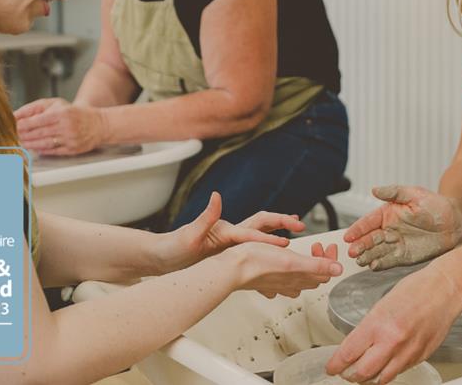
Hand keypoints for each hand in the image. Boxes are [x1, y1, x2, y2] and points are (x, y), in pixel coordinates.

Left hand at [14, 98, 104, 155]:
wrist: (97, 124)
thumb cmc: (73, 113)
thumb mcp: (55, 104)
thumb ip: (35, 108)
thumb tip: (16, 115)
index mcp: (61, 113)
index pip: (37, 120)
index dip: (22, 125)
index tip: (12, 126)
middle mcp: (66, 126)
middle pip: (39, 133)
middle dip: (23, 135)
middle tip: (13, 136)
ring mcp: (70, 139)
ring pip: (44, 144)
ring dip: (29, 144)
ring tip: (21, 142)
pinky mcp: (72, 149)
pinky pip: (52, 151)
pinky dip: (41, 150)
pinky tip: (33, 148)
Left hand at [156, 192, 307, 271]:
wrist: (161, 257)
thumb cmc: (172, 247)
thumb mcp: (188, 235)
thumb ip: (205, 217)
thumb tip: (216, 196)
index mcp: (224, 231)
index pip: (251, 233)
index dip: (268, 239)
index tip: (285, 244)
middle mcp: (230, 233)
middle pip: (262, 223)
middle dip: (281, 222)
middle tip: (300, 224)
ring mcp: (230, 243)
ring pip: (259, 235)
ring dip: (277, 233)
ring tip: (294, 235)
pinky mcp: (227, 254)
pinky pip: (252, 252)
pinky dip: (265, 255)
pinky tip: (273, 265)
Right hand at [225, 241, 342, 298]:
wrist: (232, 268)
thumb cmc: (256, 262)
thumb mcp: (291, 260)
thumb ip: (317, 265)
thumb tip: (338, 269)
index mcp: (299, 276)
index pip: (326, 273)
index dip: (331, 259)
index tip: (327, 246)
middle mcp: (290, 282)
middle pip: (314, 277)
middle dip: (321, 260)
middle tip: (317, 247)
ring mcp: (278, 283)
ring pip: (300, 280)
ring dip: (307, 267)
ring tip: (305, 255)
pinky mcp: (267, 281)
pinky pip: (283, 282)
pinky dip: (289, 273)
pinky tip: (285, 268)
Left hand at [326, 267, 461, 383]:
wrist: (445, 290)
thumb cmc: (416, 290)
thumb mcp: (382, 304)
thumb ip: (369, 327)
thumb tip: (356, 345)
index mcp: (379, 323)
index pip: (349, 353)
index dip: (336, 364)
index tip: (331, 367)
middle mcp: (393, 341)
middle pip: (363, 372)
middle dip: (350, 375)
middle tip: (345, 372)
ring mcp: (408, 352)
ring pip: (382, 378)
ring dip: (369, 378)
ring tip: (364, 372)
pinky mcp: (421, 357)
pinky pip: (400, 372)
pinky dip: (389, 371)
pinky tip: (385, 365)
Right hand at [344, 185, 461, 269]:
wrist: (455, 223)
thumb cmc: (435, 205)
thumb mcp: (414, 194)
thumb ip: (394, 192)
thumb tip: (374, 189)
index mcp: (387, 214)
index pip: (368, 222)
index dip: (357, 229)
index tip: (348, 236)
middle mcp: (388, 229)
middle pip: (369, 239)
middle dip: (360, 245)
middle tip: (351, 252)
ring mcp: (395, 244)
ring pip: (376, 251)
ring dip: (367, 256)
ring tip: (359, 260)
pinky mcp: (403, 256)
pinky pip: (388, 261)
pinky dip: (380, 264)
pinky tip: (373, 266)